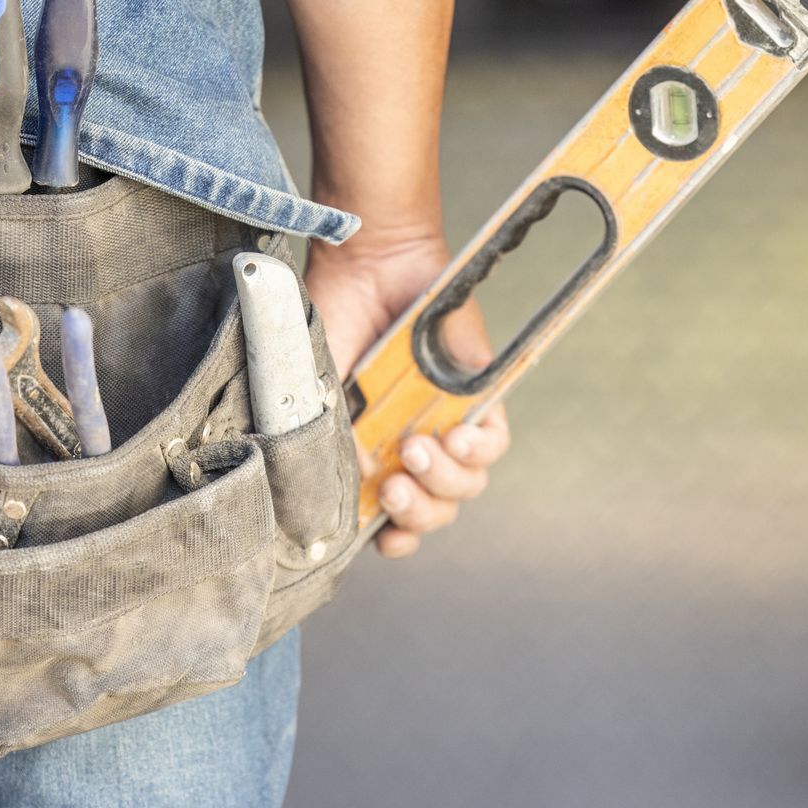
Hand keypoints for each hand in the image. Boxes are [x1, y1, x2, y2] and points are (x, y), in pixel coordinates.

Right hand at [304, 230, 510, 558]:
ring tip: (416, 451)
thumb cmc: (332, 326)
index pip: (395, 520)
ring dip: (443, 481)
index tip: (387, 539)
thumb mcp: (314, 398)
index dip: (397, 539)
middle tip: (395, 487)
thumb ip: (328, 449)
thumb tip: (346, 496)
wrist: (363, 268)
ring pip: (466, 484)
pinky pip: (493, 442)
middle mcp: (411, 445)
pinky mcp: (476, 396)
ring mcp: (445, 422)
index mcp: (372, 456)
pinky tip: (453, 438)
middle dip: (419, 512)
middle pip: (436, 510)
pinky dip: (476, 450)